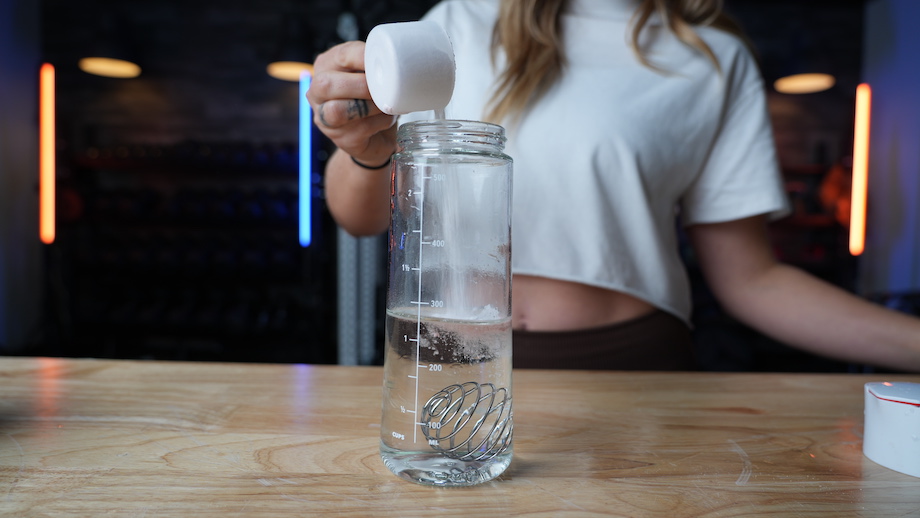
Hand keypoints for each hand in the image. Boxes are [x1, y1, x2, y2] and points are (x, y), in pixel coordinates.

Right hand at [306, 41, 397, 166]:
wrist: (378, 135)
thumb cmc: (373, 98)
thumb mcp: (372, 76)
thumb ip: (374, 65)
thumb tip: (396, 59)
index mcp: (327, 66)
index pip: (340, 56)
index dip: (362, 57)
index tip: (384, 60)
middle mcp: (317, 93)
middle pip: (326, 85)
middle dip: (360, 85)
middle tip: (383, 87)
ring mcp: (325, 119)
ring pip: (337, 111)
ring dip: (369, 106)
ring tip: (386, 104)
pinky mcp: (341, 139)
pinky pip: (360, 128)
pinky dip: (380, 121)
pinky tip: (388, 118)